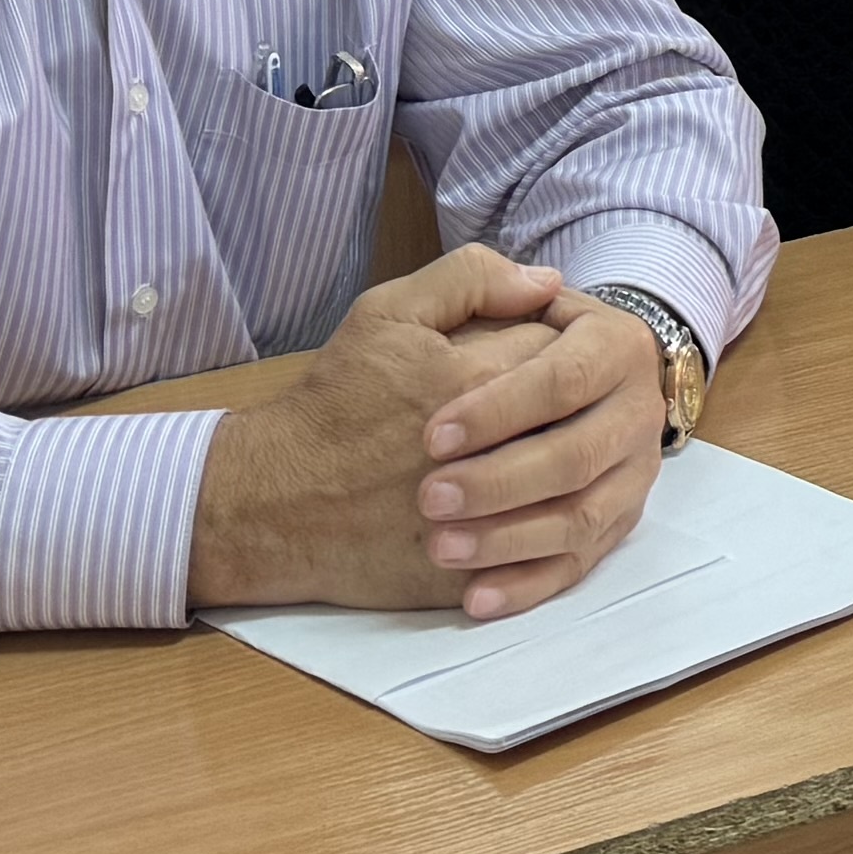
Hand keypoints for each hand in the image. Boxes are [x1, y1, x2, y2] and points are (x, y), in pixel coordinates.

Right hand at [188, 247, 607, 614]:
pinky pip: (542, 557)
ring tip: (538, 457)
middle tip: (547, 409)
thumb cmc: (332, 404)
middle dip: (573, 413)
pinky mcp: (474, 574)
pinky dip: (546, 536)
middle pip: (577, 421)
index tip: (542, 357)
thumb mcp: (386, 314)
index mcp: (475, 378)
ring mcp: (485, 520)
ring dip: (566, 474)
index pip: (568, 354)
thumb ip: (470, 280)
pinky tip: (532, 513)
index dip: (564, 351)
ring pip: (571, 492)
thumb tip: (549, 283)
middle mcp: (490, 450)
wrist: (275, 503)